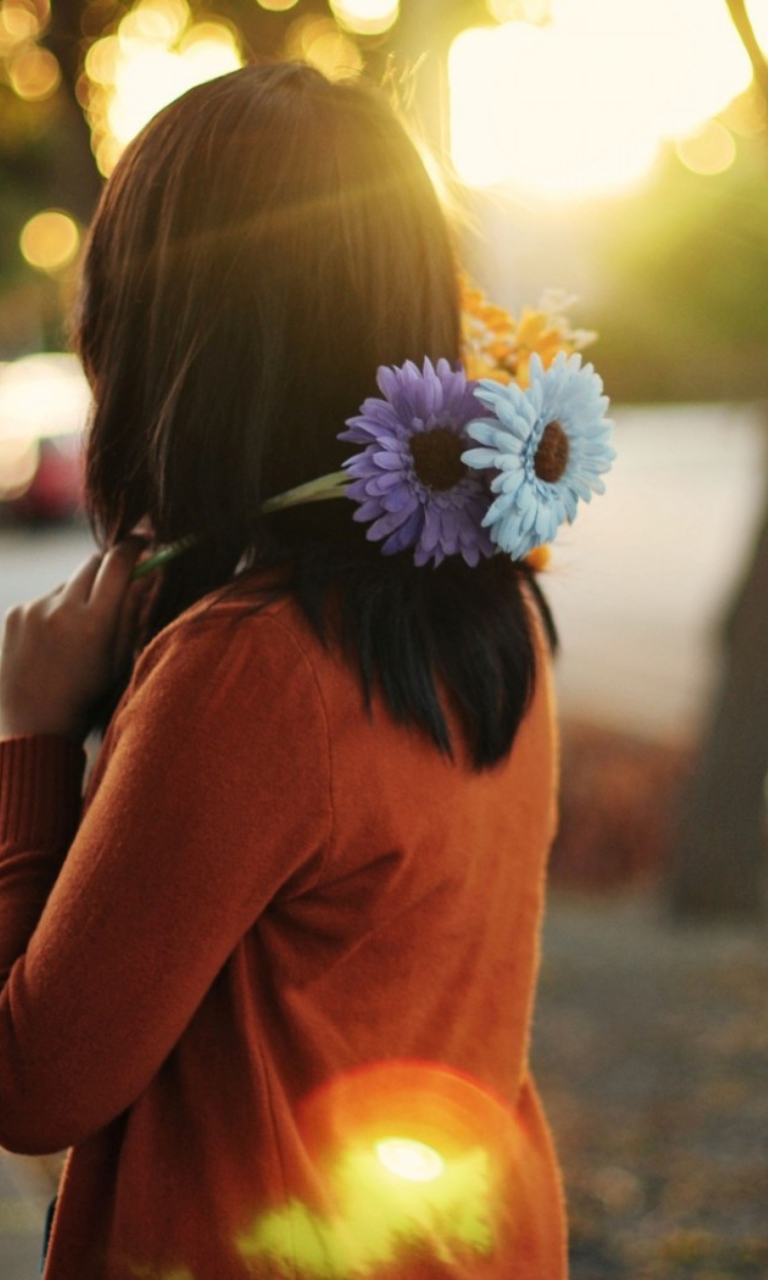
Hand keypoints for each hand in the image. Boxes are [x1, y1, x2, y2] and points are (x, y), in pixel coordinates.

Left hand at [0, 540, 147, 741]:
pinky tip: (55, 642)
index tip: (146, 540)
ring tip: (80, 634)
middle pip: (94, 562)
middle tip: (123, 576)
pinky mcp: (15, 614)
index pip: (119, 563)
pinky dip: (56, 610)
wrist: (31, 725)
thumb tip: (149, 575)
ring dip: (82, 594)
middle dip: (111, 565)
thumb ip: (133, 614)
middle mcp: (62, 610)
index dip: (135, 546)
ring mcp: (34, 609)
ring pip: (70, 583)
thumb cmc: (85, 698)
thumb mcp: (119, 661)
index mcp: (94, 624)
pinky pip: (46, 599)